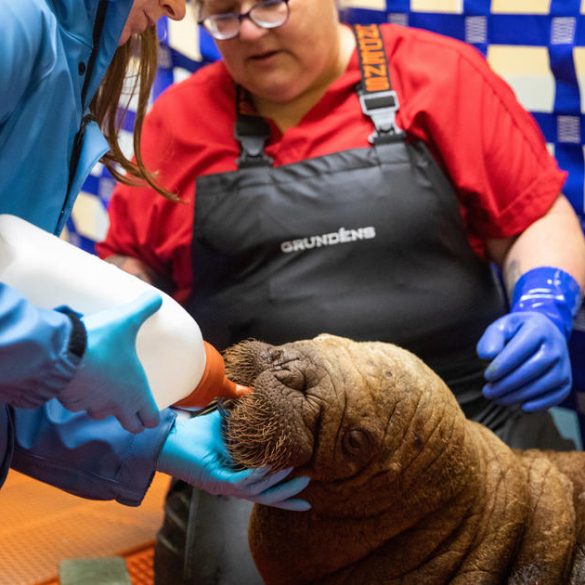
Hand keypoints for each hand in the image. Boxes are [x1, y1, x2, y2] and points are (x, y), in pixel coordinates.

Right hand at [58, 291, 161, 433]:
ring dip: (103, 404)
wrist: (63, 352)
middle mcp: (116, 405)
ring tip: (104, 386)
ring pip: (100, 413)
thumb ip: (144, 307)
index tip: (150, 409)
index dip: (152, 416)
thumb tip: (157, 297)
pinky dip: (80, 397)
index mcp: (136, 392)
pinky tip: (80, 381)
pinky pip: (77, 404)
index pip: (150, 420)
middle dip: (131, 418)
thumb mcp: (128, 319)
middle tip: (130, 405)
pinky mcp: (70, 402)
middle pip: (130, 426)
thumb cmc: (102, 340)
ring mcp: (91, 406)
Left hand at [157, 411, 310, 510]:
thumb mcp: (223, 425)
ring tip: (298, 475)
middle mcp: (232, 485)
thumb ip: (240, 419)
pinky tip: (271, 467)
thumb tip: (255, 396)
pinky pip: (242, 482)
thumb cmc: (192, 434)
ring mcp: (224, 484)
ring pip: (258, 491)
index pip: (264, 486)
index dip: (284, 490)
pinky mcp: (215, 480)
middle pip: (266, 495)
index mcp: (235, 475)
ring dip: (279, 484)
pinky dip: (258, 476)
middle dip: (288, 494)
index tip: (306, 487)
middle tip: (309, 483)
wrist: (166, 439)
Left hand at [477, 311, 571, 411]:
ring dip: (519, 395)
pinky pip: (557, 395)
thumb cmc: (515, 332)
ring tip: (497, 399)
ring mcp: (563, 363)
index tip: (487, 376)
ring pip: (545, 383)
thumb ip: (491, 339)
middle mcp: (556, 345)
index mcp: (538, 328)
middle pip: (534, 368)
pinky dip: (541, 403)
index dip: (503, 365)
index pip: (521, 348)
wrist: (542, 333)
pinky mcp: (566, 379)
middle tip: (488, 392)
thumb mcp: (501, 328)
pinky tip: (522, 406)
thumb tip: (488, 356)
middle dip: (508, 383)